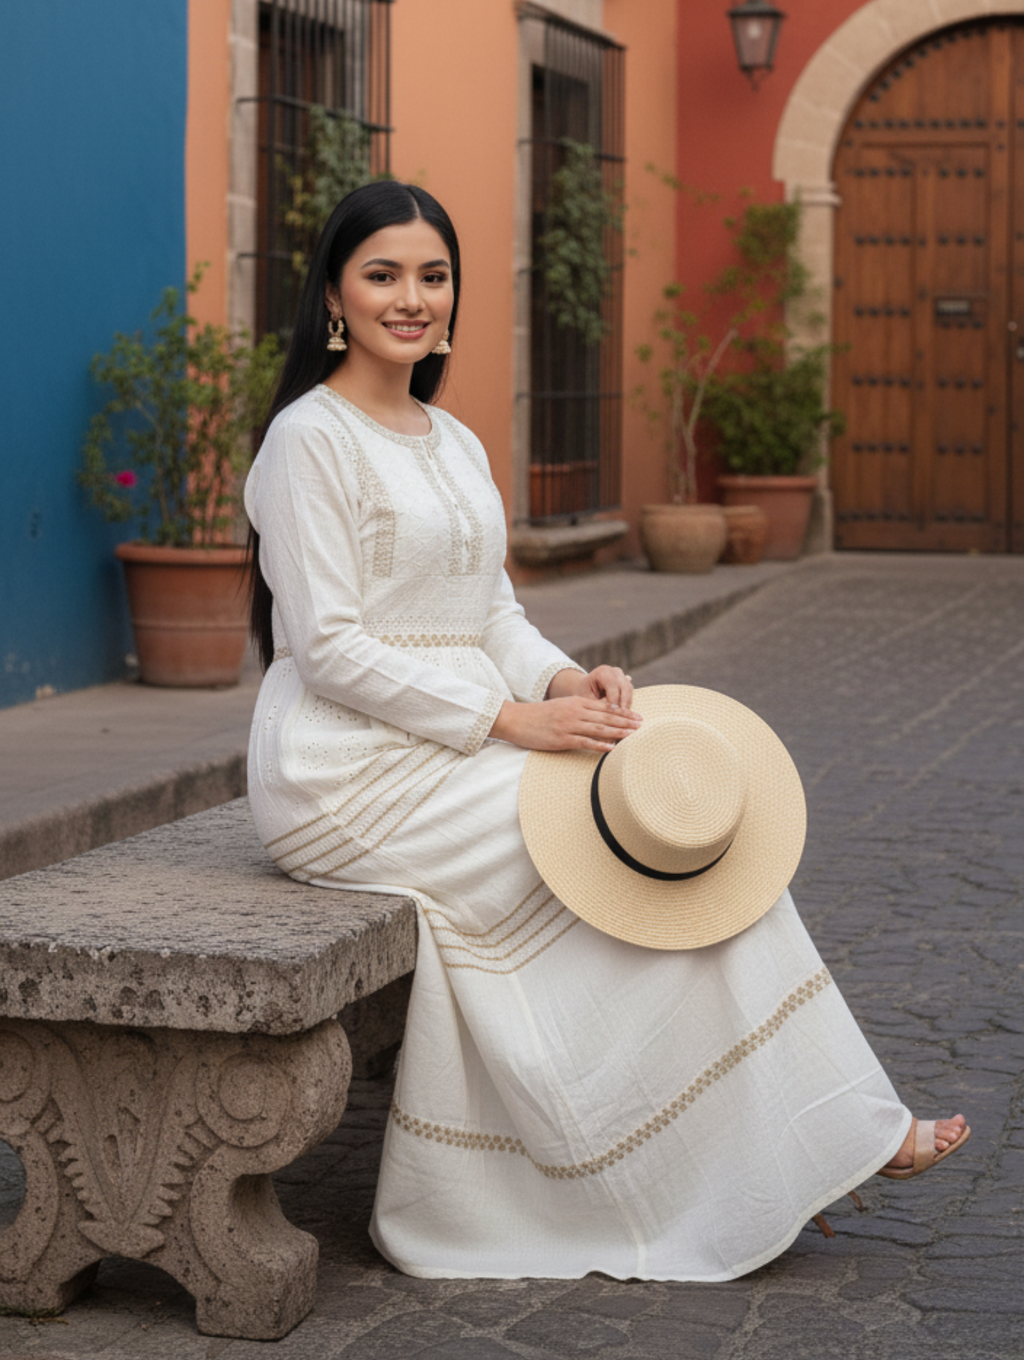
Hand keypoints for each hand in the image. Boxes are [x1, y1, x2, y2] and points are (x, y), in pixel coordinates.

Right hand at [489, 694, 641, 751]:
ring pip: (598, 728)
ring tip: (633, 735)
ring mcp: (568, 725)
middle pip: (605, 716)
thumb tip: (595, 715)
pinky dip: (599, 745)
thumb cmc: (538, 715)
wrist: (515, 719)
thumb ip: (578, 708)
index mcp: (575, 702)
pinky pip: (584, 742)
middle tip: (642, 724)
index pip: (605, 706)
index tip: (637, 716)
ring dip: (618, 732)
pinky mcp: (561, 739)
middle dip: (625, 721)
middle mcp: (574, 711)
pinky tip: (611, 748)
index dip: (623, 711)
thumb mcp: (560, 706)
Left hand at [547, 665, 634, 713]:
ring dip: (628, 705)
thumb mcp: (587, 699)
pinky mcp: (626, 681)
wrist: (585, 688)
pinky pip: (630, 693)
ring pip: (629, 691)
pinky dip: (628, 703)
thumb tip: (611, 715)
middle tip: (624, 720)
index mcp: (602, 672)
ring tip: (626, 719)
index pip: (612, 689)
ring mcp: (621, 675)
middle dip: (624, 705)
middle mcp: (614, 671)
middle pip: (624, 689)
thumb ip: (599, 705)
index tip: (615, 718)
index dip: (614, 704)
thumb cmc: (583, 695)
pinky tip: (627, 716)